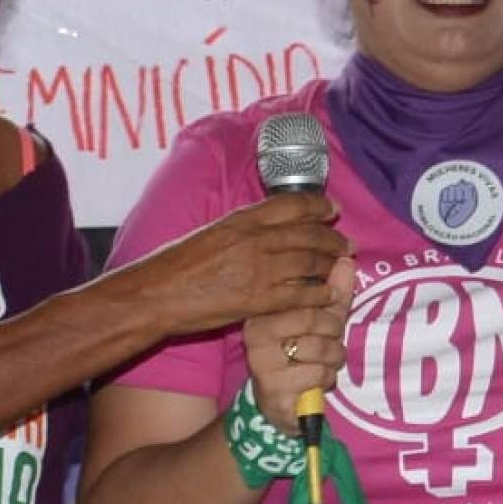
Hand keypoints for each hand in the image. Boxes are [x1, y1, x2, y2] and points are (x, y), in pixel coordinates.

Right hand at [134, 193, 348, 337]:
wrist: (156, 295)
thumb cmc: (175, 265)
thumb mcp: (211, 232)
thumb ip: (241, 229)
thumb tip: (264, 228)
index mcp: (241, 219)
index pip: (292, 204)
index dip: (319, 206)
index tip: (333, 210)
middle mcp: (255, 239)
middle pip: (309, 234)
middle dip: (333, 239)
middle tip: (347, 245)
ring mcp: (259, 269)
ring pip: (310, 262)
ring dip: (330, 265)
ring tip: (341, 267)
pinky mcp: (258, 299)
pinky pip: (301, 294)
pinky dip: (319, 294)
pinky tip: (329, 296)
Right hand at [240, 257, 352, 435]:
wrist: (281, 404)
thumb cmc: (301, 356)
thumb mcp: (320, 321)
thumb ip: (334, 292)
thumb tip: (348, 259)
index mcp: (264, 309)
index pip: (306, 293)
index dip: (329, 305)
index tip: (330, 315)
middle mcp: (256, 333)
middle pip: (314, 318)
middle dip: (334, 334)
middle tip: (331, 343)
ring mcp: (262, 362)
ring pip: (320, 348)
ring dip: (334, 358)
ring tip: (325, 363)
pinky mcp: (273, 388)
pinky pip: (317, 375)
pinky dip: (326, 379)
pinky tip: (315, 382)